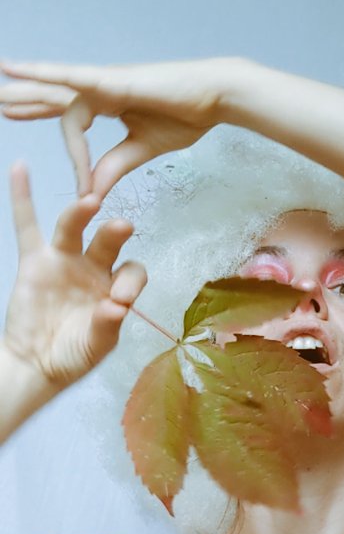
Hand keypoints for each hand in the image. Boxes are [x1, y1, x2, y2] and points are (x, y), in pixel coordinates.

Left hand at [0, 57, 234, 198]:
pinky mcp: (109, 79)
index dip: (74, 157)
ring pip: (53, 87)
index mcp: (108, 104)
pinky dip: (42, 74)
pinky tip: (16, 70)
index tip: (83, 192)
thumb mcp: (142, 148)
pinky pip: (69, 78)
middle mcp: (99, 89)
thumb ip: (114, 166)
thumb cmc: (186, 116)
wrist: (214, 98)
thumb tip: (90, 193)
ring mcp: (102, 81)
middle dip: (26, 103)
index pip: (74, 125)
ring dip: (24, 90)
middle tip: (0, 107)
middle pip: (54, 98)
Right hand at [3, 161, 145, 389]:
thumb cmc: (73, 356)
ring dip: (80, 213)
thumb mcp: (96, 346)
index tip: (120, 300)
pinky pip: (27, 225)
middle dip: (114, 234)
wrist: (37, 364)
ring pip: (73, 228)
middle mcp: (93, 268)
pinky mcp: (35, 261)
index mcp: (115, 288)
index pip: (132, 272)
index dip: (130, 281)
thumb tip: (115, 307)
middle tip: (122, 227)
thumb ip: (107, 326)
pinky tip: (21, 168)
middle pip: (107, 243)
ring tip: (90, 202)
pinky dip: (22, 197)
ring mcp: (64, 261)